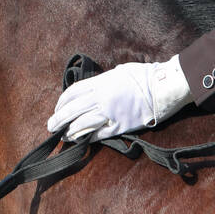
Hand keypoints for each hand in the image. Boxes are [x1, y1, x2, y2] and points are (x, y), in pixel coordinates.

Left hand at [47, 56, 192, 142]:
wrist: (163, 86)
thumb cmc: (144, 76)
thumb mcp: (118, 72)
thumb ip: (104, 81)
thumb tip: (94, 89)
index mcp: (100, 83)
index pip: (73, 93)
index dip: (62, 102)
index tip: (58, 109)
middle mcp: (102, 98)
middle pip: (73, 110)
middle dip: (59, 119)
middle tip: (51, 127)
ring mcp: (110, 113)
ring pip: (82, 124)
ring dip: (71, 132)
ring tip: (64, 136)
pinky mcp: (121, 126)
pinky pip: (99, 134)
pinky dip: (88, 138)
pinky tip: (82, 140)